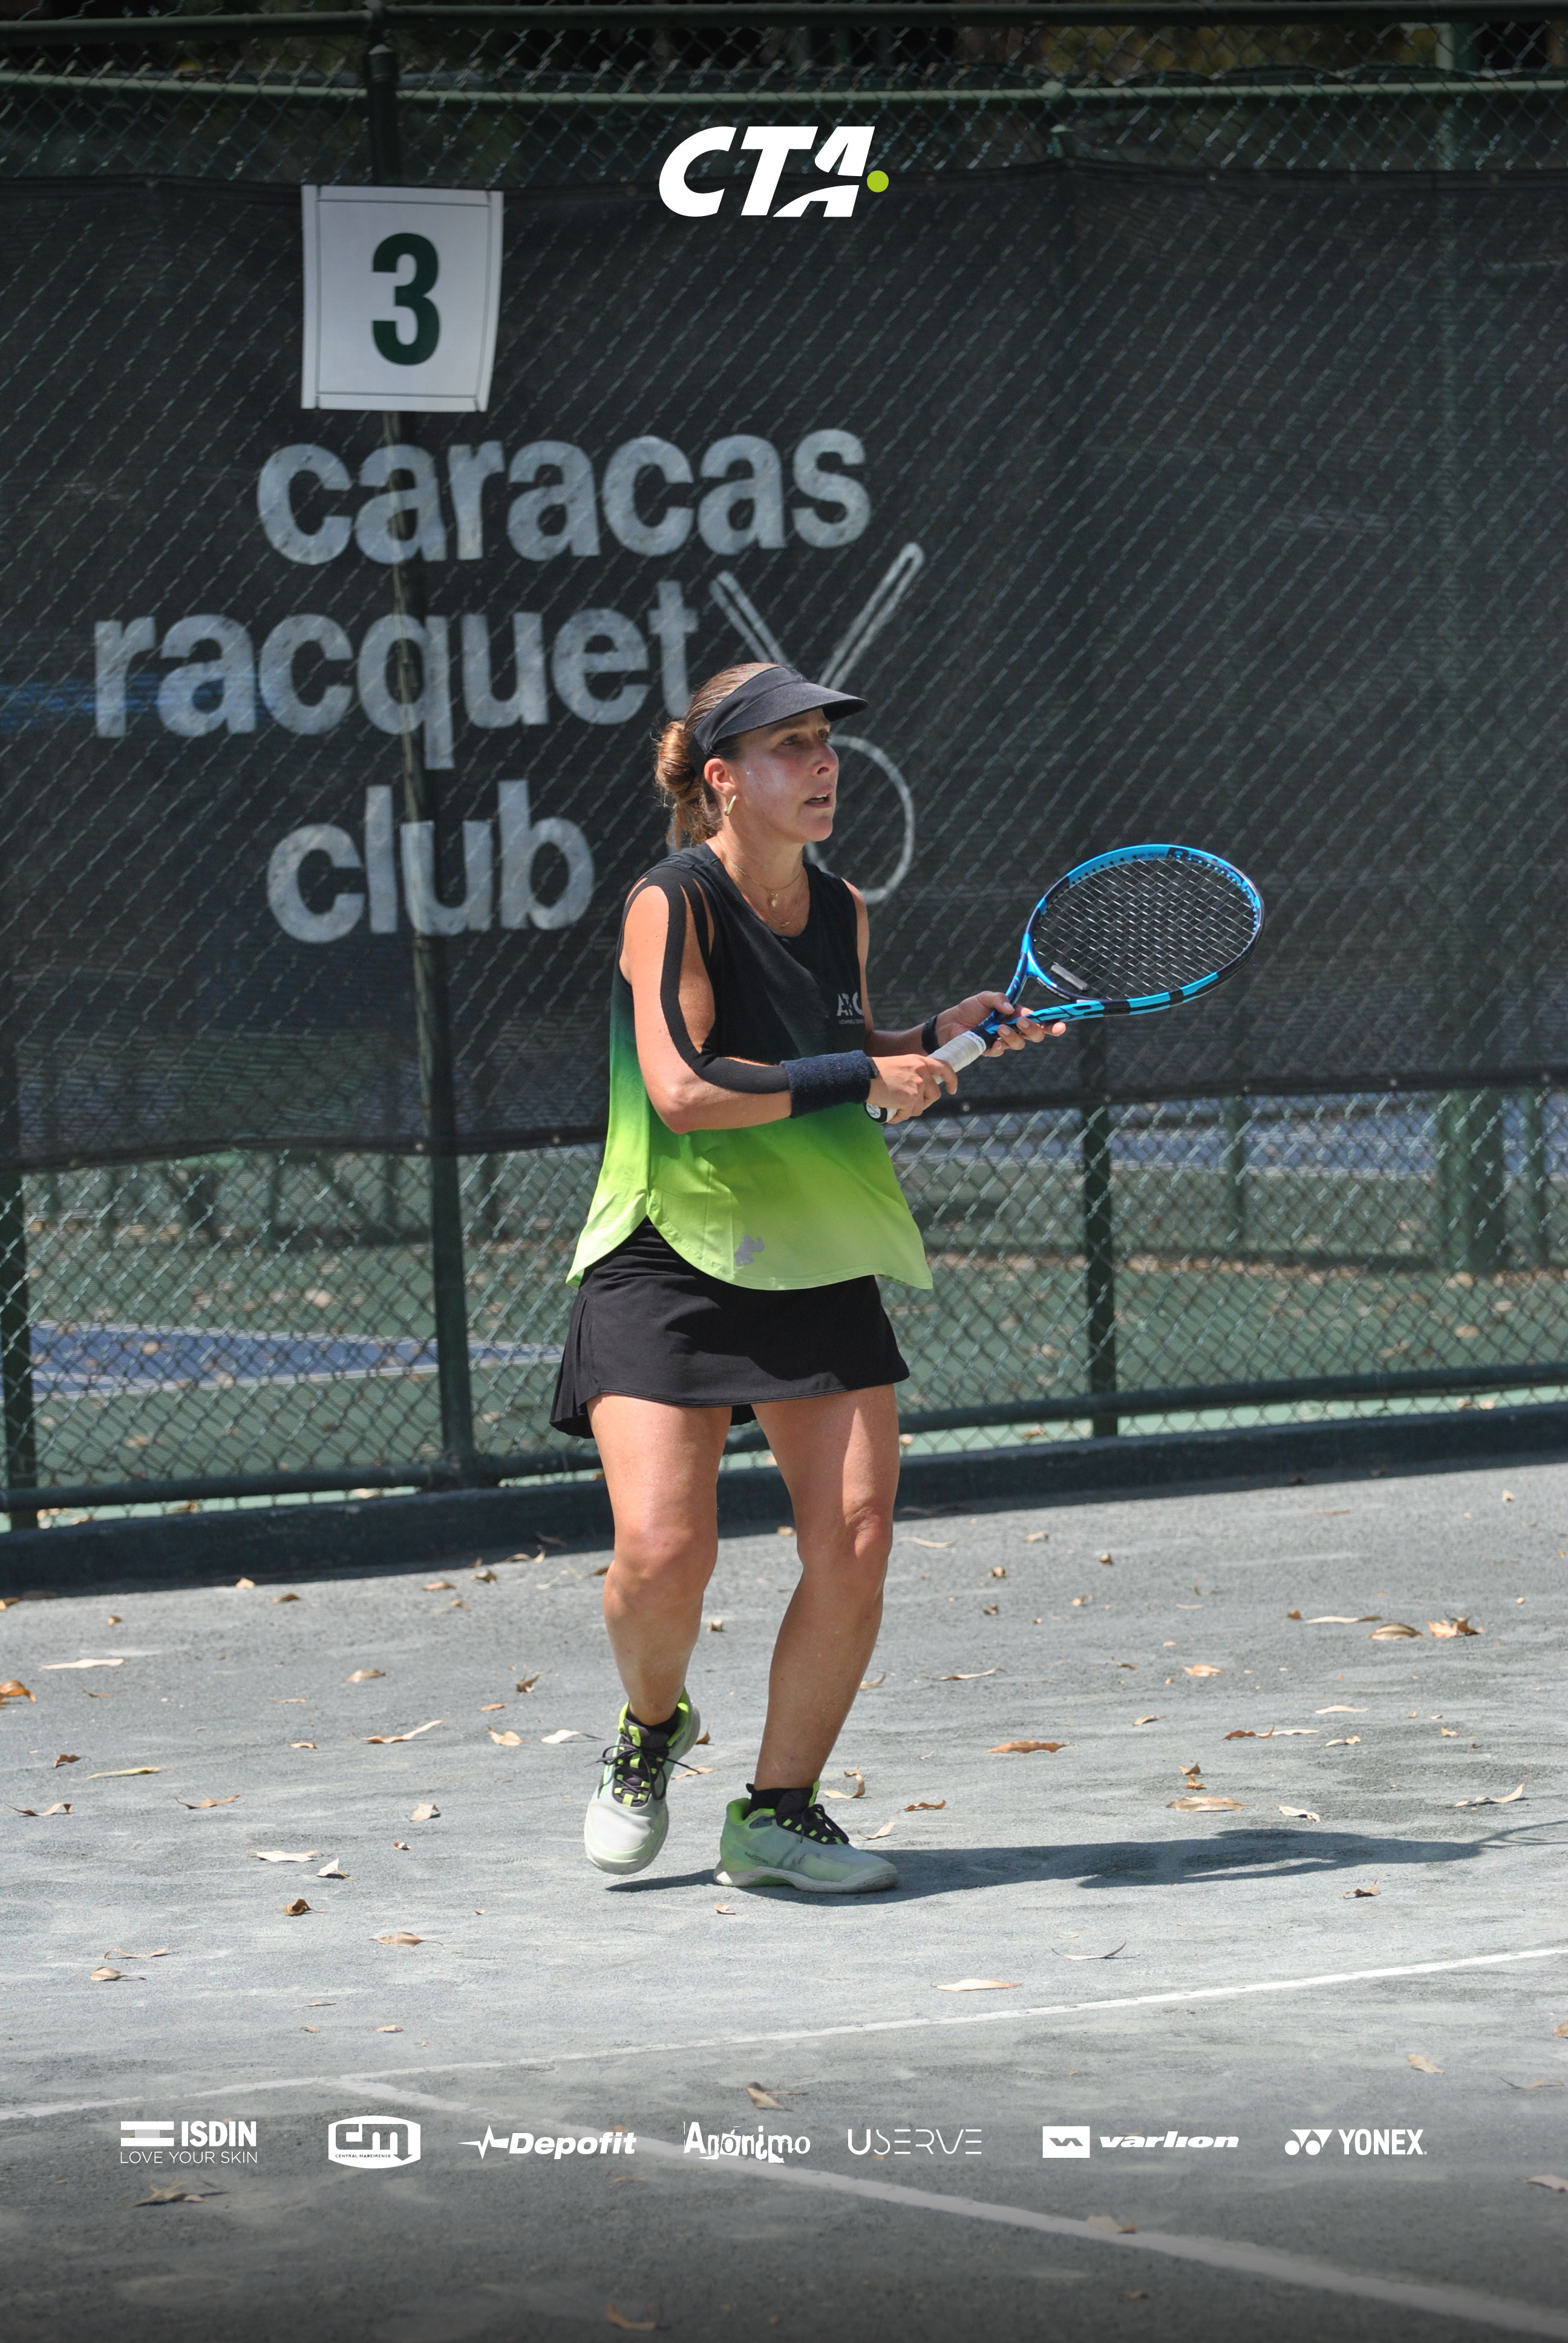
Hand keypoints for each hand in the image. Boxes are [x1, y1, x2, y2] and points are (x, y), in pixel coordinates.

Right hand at [868, 1052, 957, 1125]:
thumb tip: (921, 1091)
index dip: (951, 1080)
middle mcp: (921, 1072)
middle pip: (934, 1095)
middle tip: (908, 1104)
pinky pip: (907, 1114)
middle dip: (923, 1103)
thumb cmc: (875, 1072)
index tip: (951, 1089)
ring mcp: (917, 1085)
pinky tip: (889, 1111)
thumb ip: (914, 1073)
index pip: (944, 1067)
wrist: (862, 1075)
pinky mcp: (910, 1098)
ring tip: (893, 1105)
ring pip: (919, 1108)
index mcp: (919, 1061)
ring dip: (907, 1110)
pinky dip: (898, 1116)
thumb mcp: (900, 1065)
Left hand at [938, 992, 1067, 1055]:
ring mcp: (1003, 1041)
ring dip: (1012, 1037)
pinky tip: (993, 1043)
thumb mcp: (984, 997)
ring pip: (1019, 1044)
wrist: (951, 1022)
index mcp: (1017, 1015)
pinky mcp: (990, 1050)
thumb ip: (998, 999)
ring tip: (999, 1028)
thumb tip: (1009, 1008)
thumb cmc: (970, 1008)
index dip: (1052, 1024)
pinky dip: (998, 1047)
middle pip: (1035, 1035)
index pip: (1039, 1020)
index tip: (1060, 1025)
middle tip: (1020, 1022)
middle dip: (1032, 1030)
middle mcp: (1014, 1029)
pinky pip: (1000, 1052)